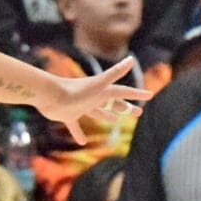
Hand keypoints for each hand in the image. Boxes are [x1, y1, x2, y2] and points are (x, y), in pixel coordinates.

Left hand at [35, 57, 153, 145]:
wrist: (50, 96)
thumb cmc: (75, 91)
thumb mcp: (99, 84)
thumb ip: (115, 73)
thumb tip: (132, 59)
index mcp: (102, 91)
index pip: (123, 92)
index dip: (136, 94)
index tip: (150, 95)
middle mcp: (93, 98)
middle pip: (113, 103)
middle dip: (126, 107)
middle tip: (139, 112)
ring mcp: (81, 106)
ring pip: (97, 112)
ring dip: (107, 115)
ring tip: (115, 119)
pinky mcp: (69, 116)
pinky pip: (76, 126)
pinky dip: (79, 133)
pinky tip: (83, 142)